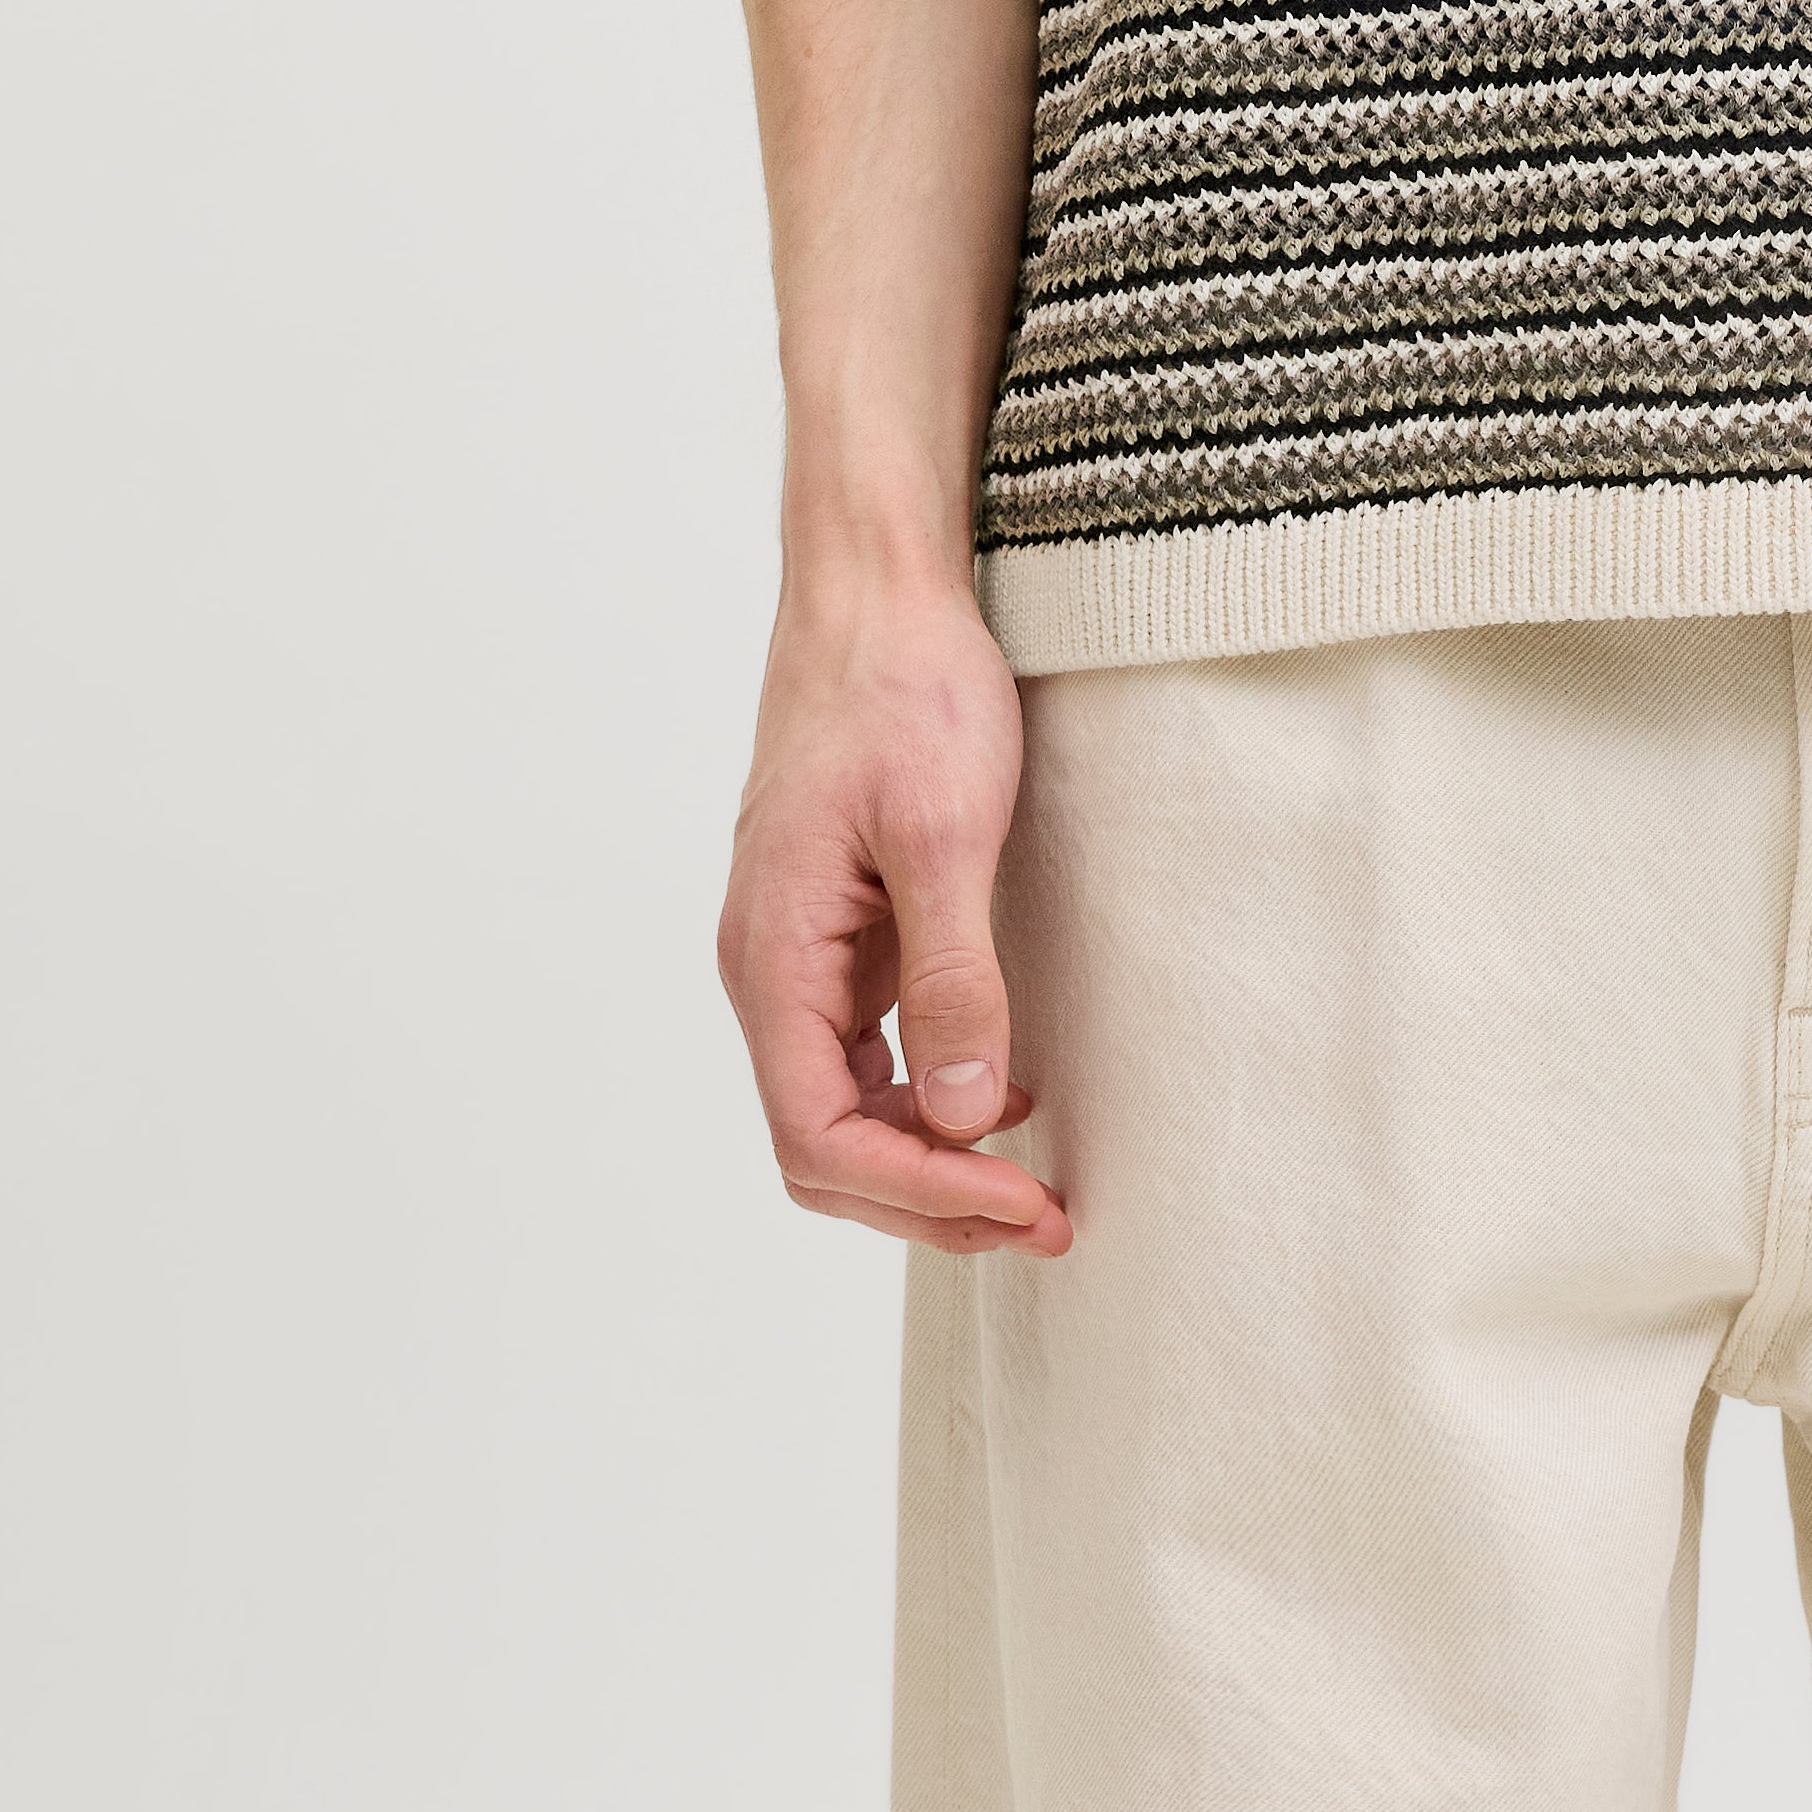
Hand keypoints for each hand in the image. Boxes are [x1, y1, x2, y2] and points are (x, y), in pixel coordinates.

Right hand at [718, 571, 1074, 1255]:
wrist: (876, 591)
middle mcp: (769, 970)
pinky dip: (926, 1096)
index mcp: (772, 958)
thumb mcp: (943, 832)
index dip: (919, 1193)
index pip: (823, 1137)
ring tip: (1028, 1188)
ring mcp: (801, 954)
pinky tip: (999, 1095)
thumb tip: (959, 1112)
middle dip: (929, 1200)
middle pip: (827, 1144)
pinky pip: (866, 1050)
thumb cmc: (904, 690)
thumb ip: (950, 976)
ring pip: (845, 1106)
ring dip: (930, 1160)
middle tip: (1043, 1220)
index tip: (1019, 1203)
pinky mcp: (838, 931)